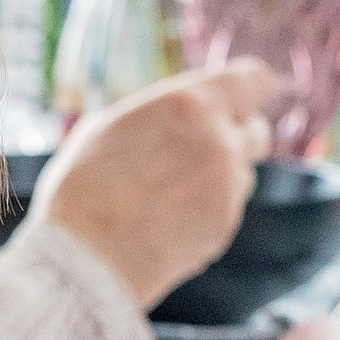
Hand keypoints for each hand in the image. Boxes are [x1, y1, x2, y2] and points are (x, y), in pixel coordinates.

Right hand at [29, 60, 277, 309]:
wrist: (84, 260)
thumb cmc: (83, 187)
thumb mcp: (111, 125)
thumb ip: (159, 115)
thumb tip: (177, 118)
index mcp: (189, 105)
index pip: (254, 80)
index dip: (252, 87)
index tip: (246, 95)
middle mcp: (219, 143)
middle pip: (257, 131)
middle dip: (238, 135)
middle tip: (205, 146)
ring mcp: (227, 189)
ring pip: (243, 174)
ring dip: (221, 177)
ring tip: (171, 192)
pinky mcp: (224, 228)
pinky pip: (228, 209)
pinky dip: (208, 210)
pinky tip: (168, 221)